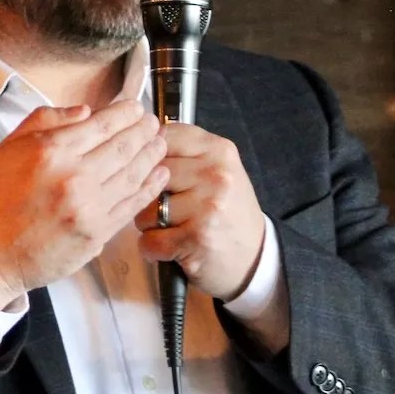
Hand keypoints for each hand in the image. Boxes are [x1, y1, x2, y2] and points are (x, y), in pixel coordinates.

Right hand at [0, 100, 169, 308]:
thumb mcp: (11, 145)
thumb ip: (48, 120)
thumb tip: (86, 112)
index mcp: (52, 150)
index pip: (102, 124)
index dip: (125, 113)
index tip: (134, 108)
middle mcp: (73, 176)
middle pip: (124, 147)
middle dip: (144, 131)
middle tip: (153, 123)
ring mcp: (88, 208)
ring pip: (133, 174)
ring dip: (151, 156)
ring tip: (160, 144)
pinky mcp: (97, 233)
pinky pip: (131, 205)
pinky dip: (149, 187)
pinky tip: (158, 175)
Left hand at [136, 123, 264, 300]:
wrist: (254, 256)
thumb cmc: (227, 210)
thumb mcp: (218, 169)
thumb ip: (184, 152)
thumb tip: (140, 140)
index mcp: (219, 150)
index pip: (163, 136)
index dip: (147, 156)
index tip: (153, 170)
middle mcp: (215, 174)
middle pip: (149, 174)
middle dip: (145, 194)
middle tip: (163, 206)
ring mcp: (207, 206)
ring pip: (145, 209)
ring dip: (148, 224)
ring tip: (170, 227)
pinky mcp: (197, 238)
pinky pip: (149, 240)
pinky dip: (152, 249)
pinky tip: (170, 247)